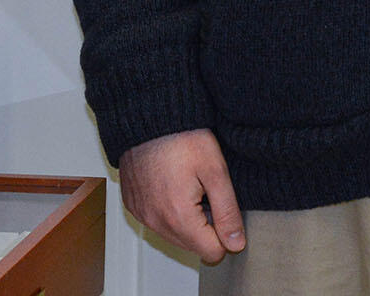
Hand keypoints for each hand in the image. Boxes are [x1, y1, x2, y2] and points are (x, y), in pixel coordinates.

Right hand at [119, 128, 247, 263]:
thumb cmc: (182, 138)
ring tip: (189, 186)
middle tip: (205, 192)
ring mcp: (141, 215)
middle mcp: (155, 222)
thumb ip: (228, 212)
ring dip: (186, 220)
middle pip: (192, 246)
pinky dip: (167, 211)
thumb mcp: (216, 171)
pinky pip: (156, 222)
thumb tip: (236, 244)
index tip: (222, 207)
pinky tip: (173, 185)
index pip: (212, 252)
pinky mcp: (133, 206)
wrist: (149, 116)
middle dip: (205, 226)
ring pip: (174, 236)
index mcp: (179, 217)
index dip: (224, 232)